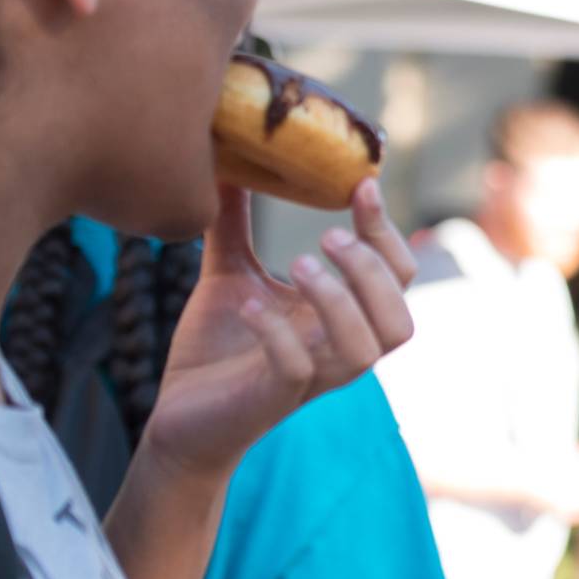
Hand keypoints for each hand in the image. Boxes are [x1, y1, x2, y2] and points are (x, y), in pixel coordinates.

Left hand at [142, 180, 418, 484]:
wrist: (179, 415)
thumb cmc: (216, 347)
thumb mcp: (229, 274)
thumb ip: (235, 225)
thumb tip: (228, 162)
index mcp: (340, 316)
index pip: (396, 276)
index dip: (387, 231)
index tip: (361, 184)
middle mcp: (336, 349)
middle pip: (399, 320)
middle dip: (372, 272)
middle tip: (328, 237)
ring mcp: (309, 377)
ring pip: (363, 349)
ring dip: (339, 302)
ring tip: (300, 265)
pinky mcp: (271, 398)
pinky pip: (296, 370)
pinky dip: (277, 334)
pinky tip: (247, 307)